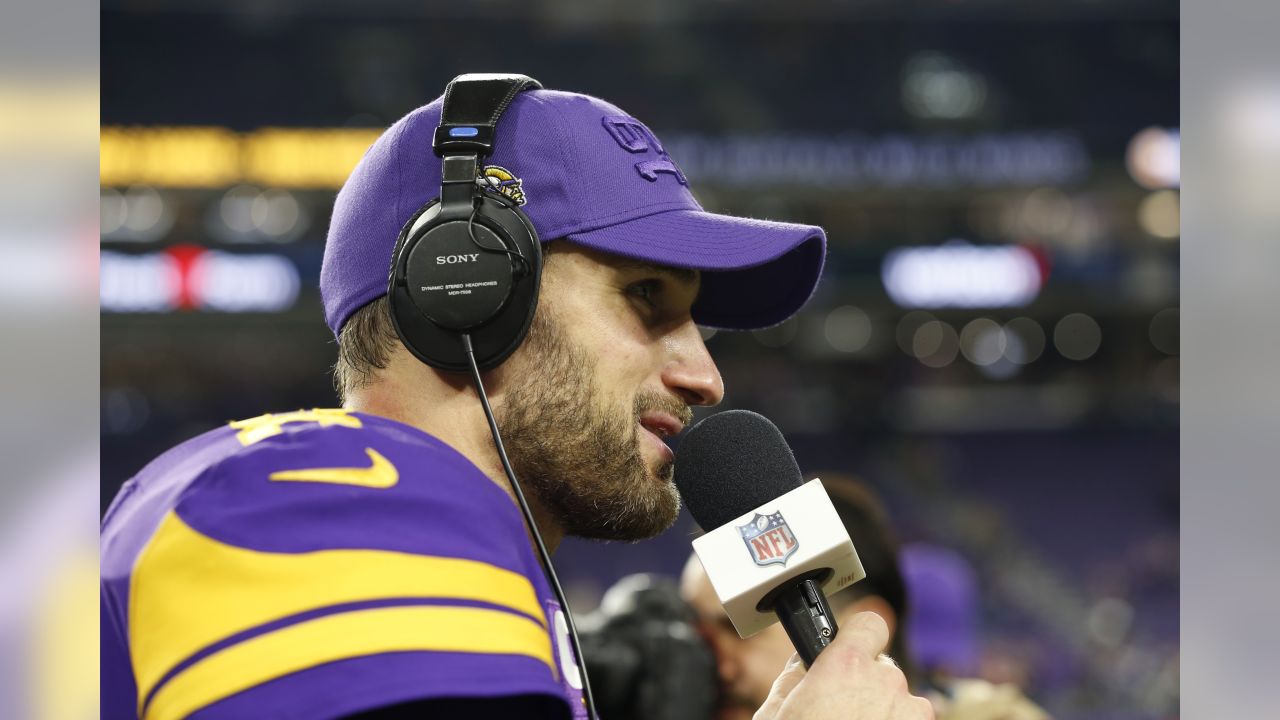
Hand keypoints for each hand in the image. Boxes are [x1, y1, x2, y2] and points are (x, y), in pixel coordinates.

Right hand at [754, 612, 933, 719]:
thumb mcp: (774, 714)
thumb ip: (793, 679)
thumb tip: (801, 664)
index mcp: (847, 666)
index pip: (869, 624)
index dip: (857, 636)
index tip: (847, 649)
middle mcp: (887, 683)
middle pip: (881, 670)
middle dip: (864, 687)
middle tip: (838, 713)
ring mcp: (911, 714)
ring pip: (900, 702)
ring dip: (883, 714)